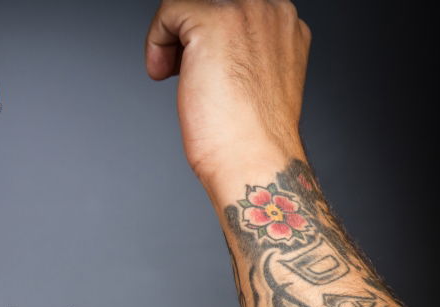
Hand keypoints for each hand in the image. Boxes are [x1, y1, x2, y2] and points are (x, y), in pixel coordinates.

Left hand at [145, 0, 310, 188]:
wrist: (253, 158)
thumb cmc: (250, 136)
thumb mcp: (253, 80)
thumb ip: (239, 52)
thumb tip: (204, 48)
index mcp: (284, 23)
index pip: (229, 6)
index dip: (204, 35)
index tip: (196, 63)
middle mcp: (272, 9)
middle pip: (209, 3)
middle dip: (187, 34)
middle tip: (183, 69)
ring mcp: (246, 11)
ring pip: (187, 5)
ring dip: (171, 38)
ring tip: (174, 73)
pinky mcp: (215, 22)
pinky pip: (169, 11)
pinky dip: (156, 42)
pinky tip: (163, 73)